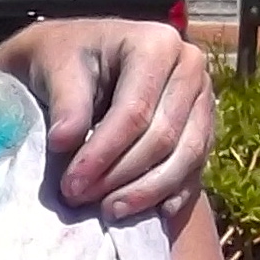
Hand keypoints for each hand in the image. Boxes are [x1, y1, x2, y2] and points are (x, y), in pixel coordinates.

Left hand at [0, 18, 217, 218]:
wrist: (80, 57)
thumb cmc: (65, 60)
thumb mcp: (56, 68)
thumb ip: (66, 102)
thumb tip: (64, 141)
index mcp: (157, 44)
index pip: (135, 111)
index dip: (103, 153)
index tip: (71, 186)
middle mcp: (190, 67)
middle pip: (164, 137)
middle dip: (121, 176)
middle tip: (80, 199)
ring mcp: (203, 99)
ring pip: (186, 157)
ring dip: (147, 192)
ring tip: (109, 211)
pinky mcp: (204, 128)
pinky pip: (196, 168)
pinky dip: (173, 194)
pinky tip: (151, 214)